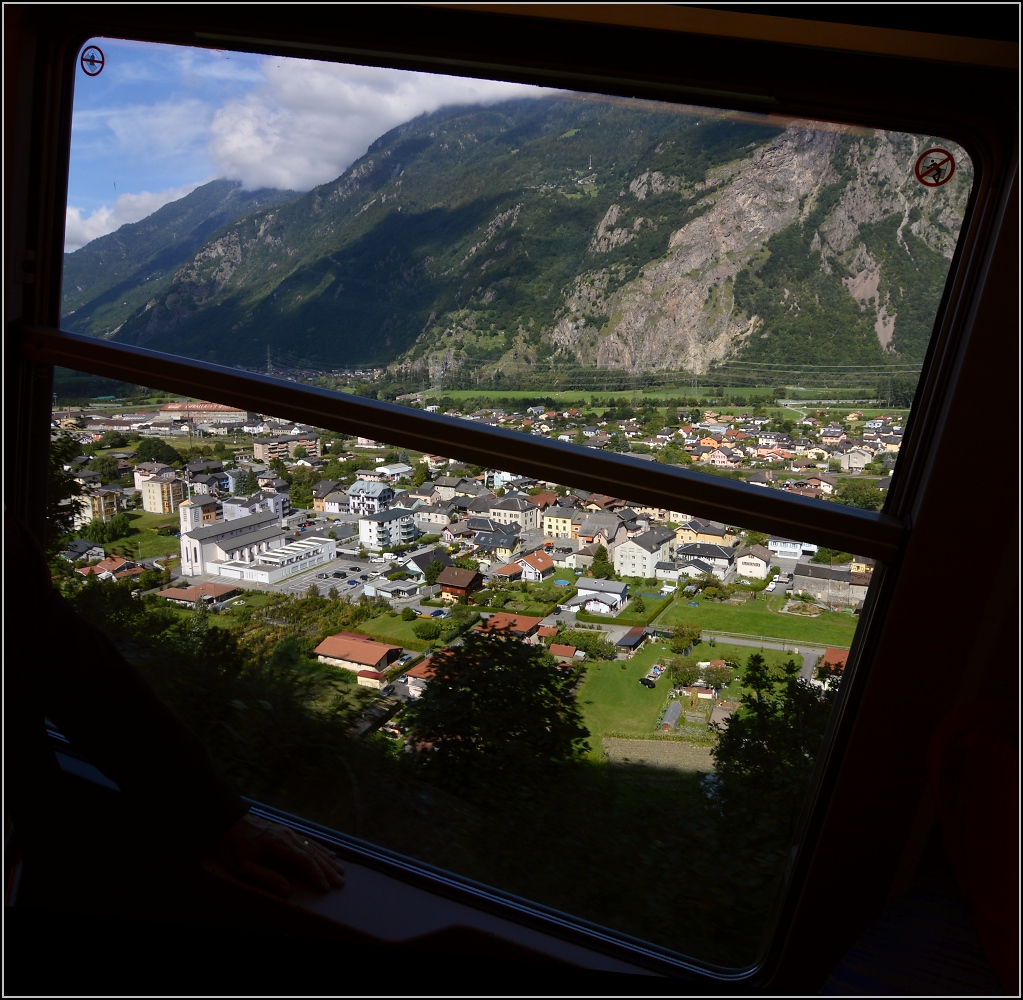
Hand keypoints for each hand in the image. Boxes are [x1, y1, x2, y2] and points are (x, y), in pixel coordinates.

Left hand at [213, 813, 344, 897]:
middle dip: (327, 870)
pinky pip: (308, 840)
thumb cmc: (234, 845)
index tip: (326, 887)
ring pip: (313, 847)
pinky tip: (329, 853)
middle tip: (340, 882)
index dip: (317, 875)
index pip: (304, 861)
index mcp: (279, 845)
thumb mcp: (243, 866)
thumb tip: (286, 891)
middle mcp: (288, 836)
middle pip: (313, 854)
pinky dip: (321, 848)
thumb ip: (265, 878)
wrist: (229, 820)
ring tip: (340, 870)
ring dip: (327, 860)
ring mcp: (289, 832)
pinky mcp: (287, 831)